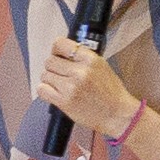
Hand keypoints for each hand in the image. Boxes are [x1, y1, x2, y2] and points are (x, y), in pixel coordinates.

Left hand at [32, 40, 154, 149]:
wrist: (117, 115)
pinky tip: (55, 93)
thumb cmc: (111, 92)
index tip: (58, 56)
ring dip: (50, 80)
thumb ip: (82, 58)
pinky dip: (45, 91)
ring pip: (45, 75)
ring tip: (61, 86)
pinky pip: (42, 90)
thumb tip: (62, 53)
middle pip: (50, 61)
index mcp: (90, 59)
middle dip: (53, 67)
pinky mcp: (64, 101)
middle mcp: (79, 71)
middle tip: (61, 75)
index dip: (56, 50)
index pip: (60, 44)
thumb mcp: (101, 66)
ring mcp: (70, 87)